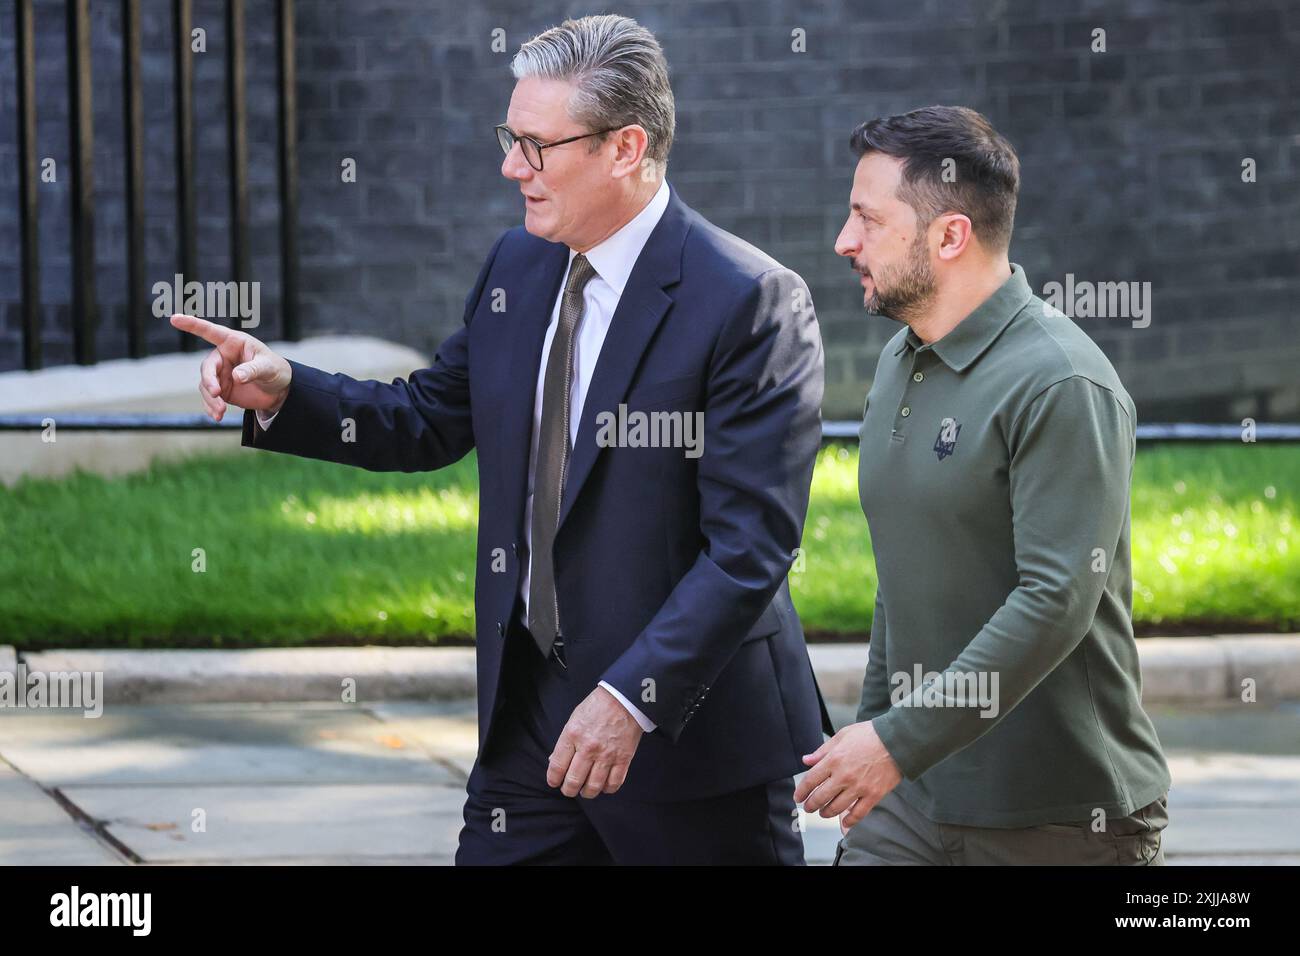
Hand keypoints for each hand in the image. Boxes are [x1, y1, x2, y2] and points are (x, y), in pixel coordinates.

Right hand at [171, 313, 291, 420]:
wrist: (279, 390)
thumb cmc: (275, 370)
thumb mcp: (269, 367)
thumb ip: (253, 370)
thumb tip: (236, 376)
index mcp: (234, 342)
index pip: (210, 331)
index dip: (192, 325)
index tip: (174, 318)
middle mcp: (223, 356)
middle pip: (207, 367)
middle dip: (209, 380)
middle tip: (217, 393)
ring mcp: (219, 374)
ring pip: (205, 385)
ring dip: (211, 399)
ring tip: (221, 412)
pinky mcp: (220, 389)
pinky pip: (209, 398)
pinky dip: (211, 407)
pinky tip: (217, 416)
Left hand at [547, 685, 643, 798]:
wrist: (624, 698)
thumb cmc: (597, 707)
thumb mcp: (574, 719)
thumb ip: (565, 742)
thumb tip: (555, 761)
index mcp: (573, 735)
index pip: (557, 766)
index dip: (553, 779)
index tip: (554, 782)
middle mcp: (588, 747)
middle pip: (574, 780)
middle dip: (568, 790)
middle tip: (569, 790)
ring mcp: (607, 755)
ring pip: (593, 786)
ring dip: (587, 793)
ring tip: (585, 791)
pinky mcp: (623, 758)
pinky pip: (614, 783)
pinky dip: (607, 789)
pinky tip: (603, 786)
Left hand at [794, 719, 901, 830]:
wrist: (897, 740)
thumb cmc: (869, 735)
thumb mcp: (842, 736)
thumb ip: (822, 751)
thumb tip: (806, 760)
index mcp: (834, 759)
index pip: (810, 780)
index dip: (801, 791)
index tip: (798, 797)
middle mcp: (844, 776)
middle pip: (820, 797)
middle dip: (811, 805)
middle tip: (808, 808)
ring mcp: (859, 787)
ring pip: (836, 808)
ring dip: (826, 813)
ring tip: (823, 813)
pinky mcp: (874, 795)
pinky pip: (858, 813)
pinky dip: (849, 821)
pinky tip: (844, 822)